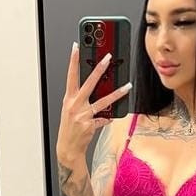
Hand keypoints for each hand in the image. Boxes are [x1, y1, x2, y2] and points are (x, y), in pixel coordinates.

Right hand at [56, 42, 131, 159]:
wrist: (68, 148)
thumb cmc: (70, 128)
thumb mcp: (71, 110)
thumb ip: (81, 98)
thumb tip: (96, 87)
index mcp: (69, 99)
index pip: (71, 76)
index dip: (73, 61)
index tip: (77, 47)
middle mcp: (75, 105)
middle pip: (89, 83)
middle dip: (99, 69)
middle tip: (108, 57)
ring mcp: (82, 115)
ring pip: (103, 101)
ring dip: (116, 93)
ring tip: (127, 86)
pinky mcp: (90, 125)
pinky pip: (104, 118)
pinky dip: (109, 117)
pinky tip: (113, 116)